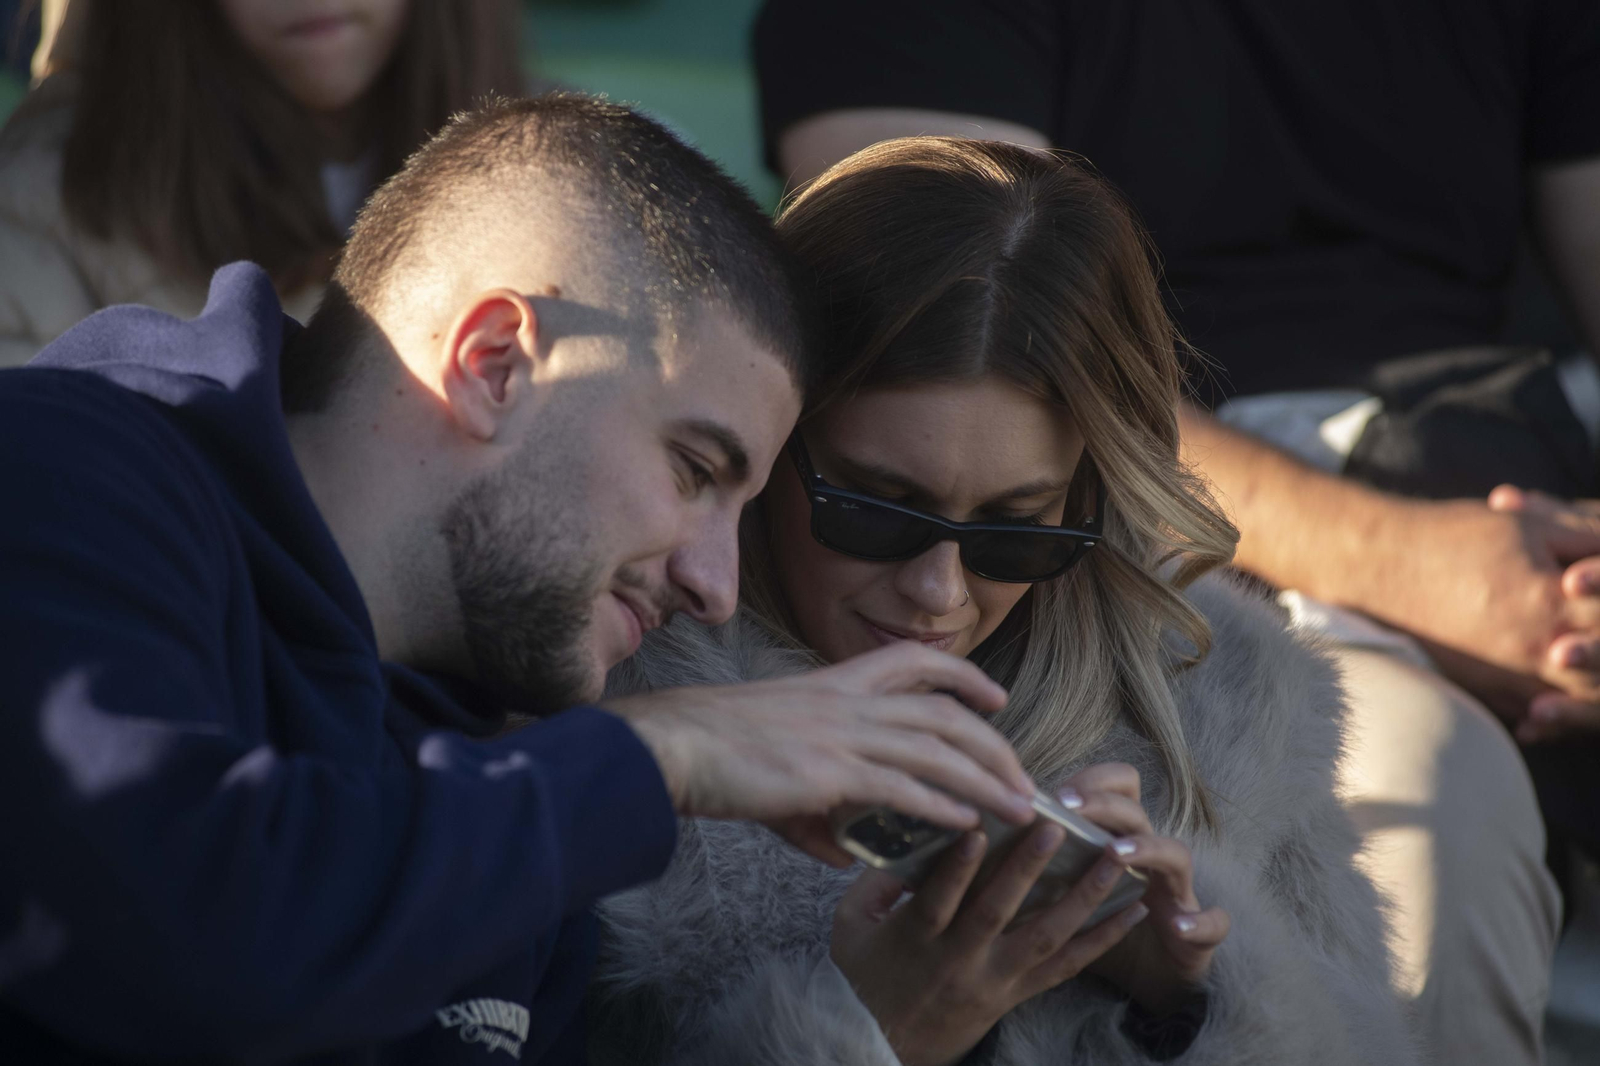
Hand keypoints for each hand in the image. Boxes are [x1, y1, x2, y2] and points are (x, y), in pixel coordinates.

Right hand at [603, 642, 1036, 864]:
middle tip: (1022, 777)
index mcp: (834, 686)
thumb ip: (820, 813)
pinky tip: (966, 823)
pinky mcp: (829, 770)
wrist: (676, 744)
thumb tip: (845, 852)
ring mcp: (841, 732)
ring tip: (1017, 807)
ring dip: (984, 778)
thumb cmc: (715, 752)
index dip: (961, 674)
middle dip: (992, 744)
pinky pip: (901, 785)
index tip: (994, 696)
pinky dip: (941, 804)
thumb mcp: (778, 772)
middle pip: (942, 711)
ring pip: (934, 748)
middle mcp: (847, 701)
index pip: (911, 662)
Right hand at [830, 822, 1149, 1065]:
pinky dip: (1102, 940)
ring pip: (1044, 938)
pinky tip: (1131, 913)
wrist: (878, 1045)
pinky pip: (1066, 968)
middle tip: (1056, 828)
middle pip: (996, 913)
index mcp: (915, 939)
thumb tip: (907, 833)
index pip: (937, 897)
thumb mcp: (851, 925)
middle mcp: (959, 960)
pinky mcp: (1016, 994)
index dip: (957, 864)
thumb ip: (875, 879)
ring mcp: (993, 979)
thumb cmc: (863, 976)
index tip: (979, 825)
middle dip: (1028, 868)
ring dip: (1083, 898)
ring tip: (1113, 861)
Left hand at [1060, 764, 1229, 1014]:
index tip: (1053, 791)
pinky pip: (1212, 923)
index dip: (1093, 780)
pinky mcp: (1199, 932)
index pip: (1119, 786)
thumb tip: (990, 830)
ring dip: (1147, 849)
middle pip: (1137, 814)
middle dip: (1104, 804)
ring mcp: (1178, 890)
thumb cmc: (1101, 920)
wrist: (1152, 973)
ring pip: (1176, 855)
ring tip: (1117, 853)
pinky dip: (1201, 922)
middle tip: (1068, 805)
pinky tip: (1178, 925)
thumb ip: (1045, 854)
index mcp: (1121, 837)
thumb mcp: (1070, 883)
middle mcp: (1151, 856)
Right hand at [1337, 491, 1599, 727]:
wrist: (1381, 563)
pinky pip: (1529, 708)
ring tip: (1585, 667)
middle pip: (1596, 667)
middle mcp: (1535, 647)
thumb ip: (1585, 538)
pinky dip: (1549, 706)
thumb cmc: (1451, 537)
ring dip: (1586, 686)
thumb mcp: (1527, 525)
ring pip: (1571, 696)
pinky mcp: (1480, 684)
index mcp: (1553, 603)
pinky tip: (1554, 696)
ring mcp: (1507, 673)